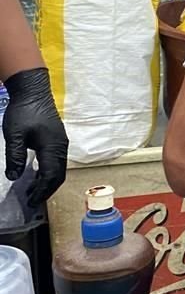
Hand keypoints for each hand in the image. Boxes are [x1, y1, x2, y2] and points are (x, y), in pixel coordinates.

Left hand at [3, 68, 68, 206]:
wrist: (33, 90)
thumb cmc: (24, 111)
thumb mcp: (14, 136)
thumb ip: (15, 157)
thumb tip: (14, 177)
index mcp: (52, 147)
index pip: (51, 176)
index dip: (42, 191)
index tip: (31, 203)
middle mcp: (61, 147)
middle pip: (59, 175)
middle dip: (46, 190)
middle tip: (32, 201)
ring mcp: (61, 142)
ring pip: (59, 168)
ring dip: (47, 181)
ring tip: (32, 191)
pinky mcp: (57, 138)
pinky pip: (56, 161)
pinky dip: (48, 172)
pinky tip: (36, 175)